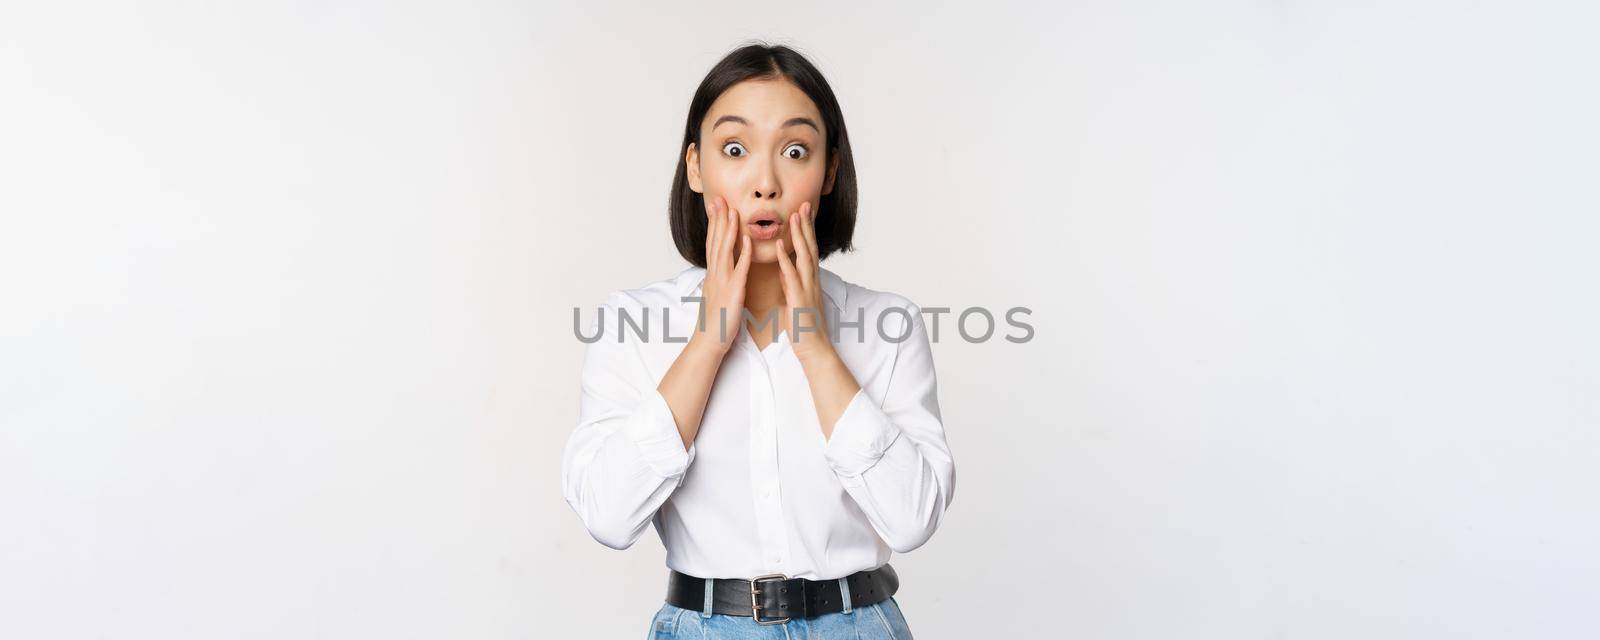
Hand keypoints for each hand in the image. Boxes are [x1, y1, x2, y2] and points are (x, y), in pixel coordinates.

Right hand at [692, 195, 751, 355]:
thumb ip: (718, 279)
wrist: (709, 341)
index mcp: (713, 274)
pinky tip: (747, 239)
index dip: (714, 224)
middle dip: (718, 219)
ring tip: (733, 211)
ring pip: (725, 250)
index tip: (716, 206)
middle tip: (719, 199)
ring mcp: (723, 281)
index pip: (712, 243)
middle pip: (716, 241)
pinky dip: (743, 253)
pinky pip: (739, 269)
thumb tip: (718, 269)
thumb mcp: (716, 294)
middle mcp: (715, 274)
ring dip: (729, 229)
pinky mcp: (733, 291)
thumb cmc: (715, 321)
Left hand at [774, 201, 834, 362]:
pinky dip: (786, 258)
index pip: (809, 249)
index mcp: (809, 280)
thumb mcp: (795, 299)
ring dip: (799, 235)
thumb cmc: (803, 326)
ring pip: (804, 255)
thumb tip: (784, 271)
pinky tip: (780, 244)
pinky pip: (791, 274)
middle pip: (810, 246)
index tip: (803, 212)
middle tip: (804, 203)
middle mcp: (811, 280)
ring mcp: (807, 287)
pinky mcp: (799, 298)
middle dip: (806, 224)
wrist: (813, 348)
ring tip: (794, 216)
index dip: (806, 230)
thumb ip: (790, 283)